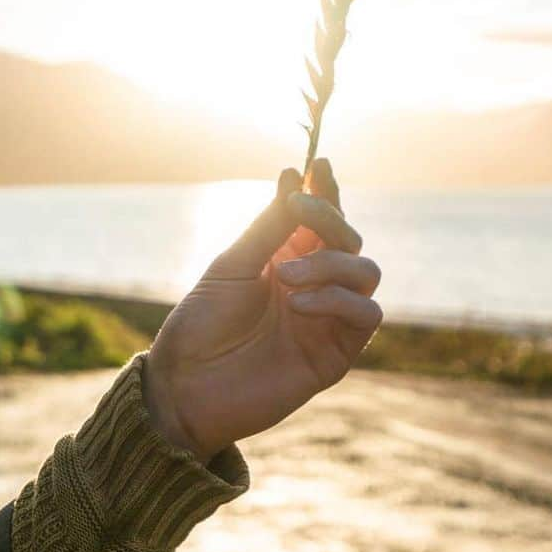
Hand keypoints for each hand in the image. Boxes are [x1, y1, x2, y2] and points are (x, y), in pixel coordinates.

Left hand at [143, 159, 381, 462]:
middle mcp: (311, 284)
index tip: (321, 164)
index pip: (320, 219)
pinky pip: (366, 315)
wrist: (185, 387)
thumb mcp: (230, 266)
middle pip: (349, 239)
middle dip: (329, 217)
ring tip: (286, 276)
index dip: (326, 190)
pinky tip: (299, 303)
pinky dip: (338, 299)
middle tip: (298, 210)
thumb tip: (292, 175)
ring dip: (332, 263)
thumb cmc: (199, 326)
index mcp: (283, 259)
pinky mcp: (336, 353)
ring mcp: (326, 318)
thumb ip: (268, 227)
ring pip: (366, 272)